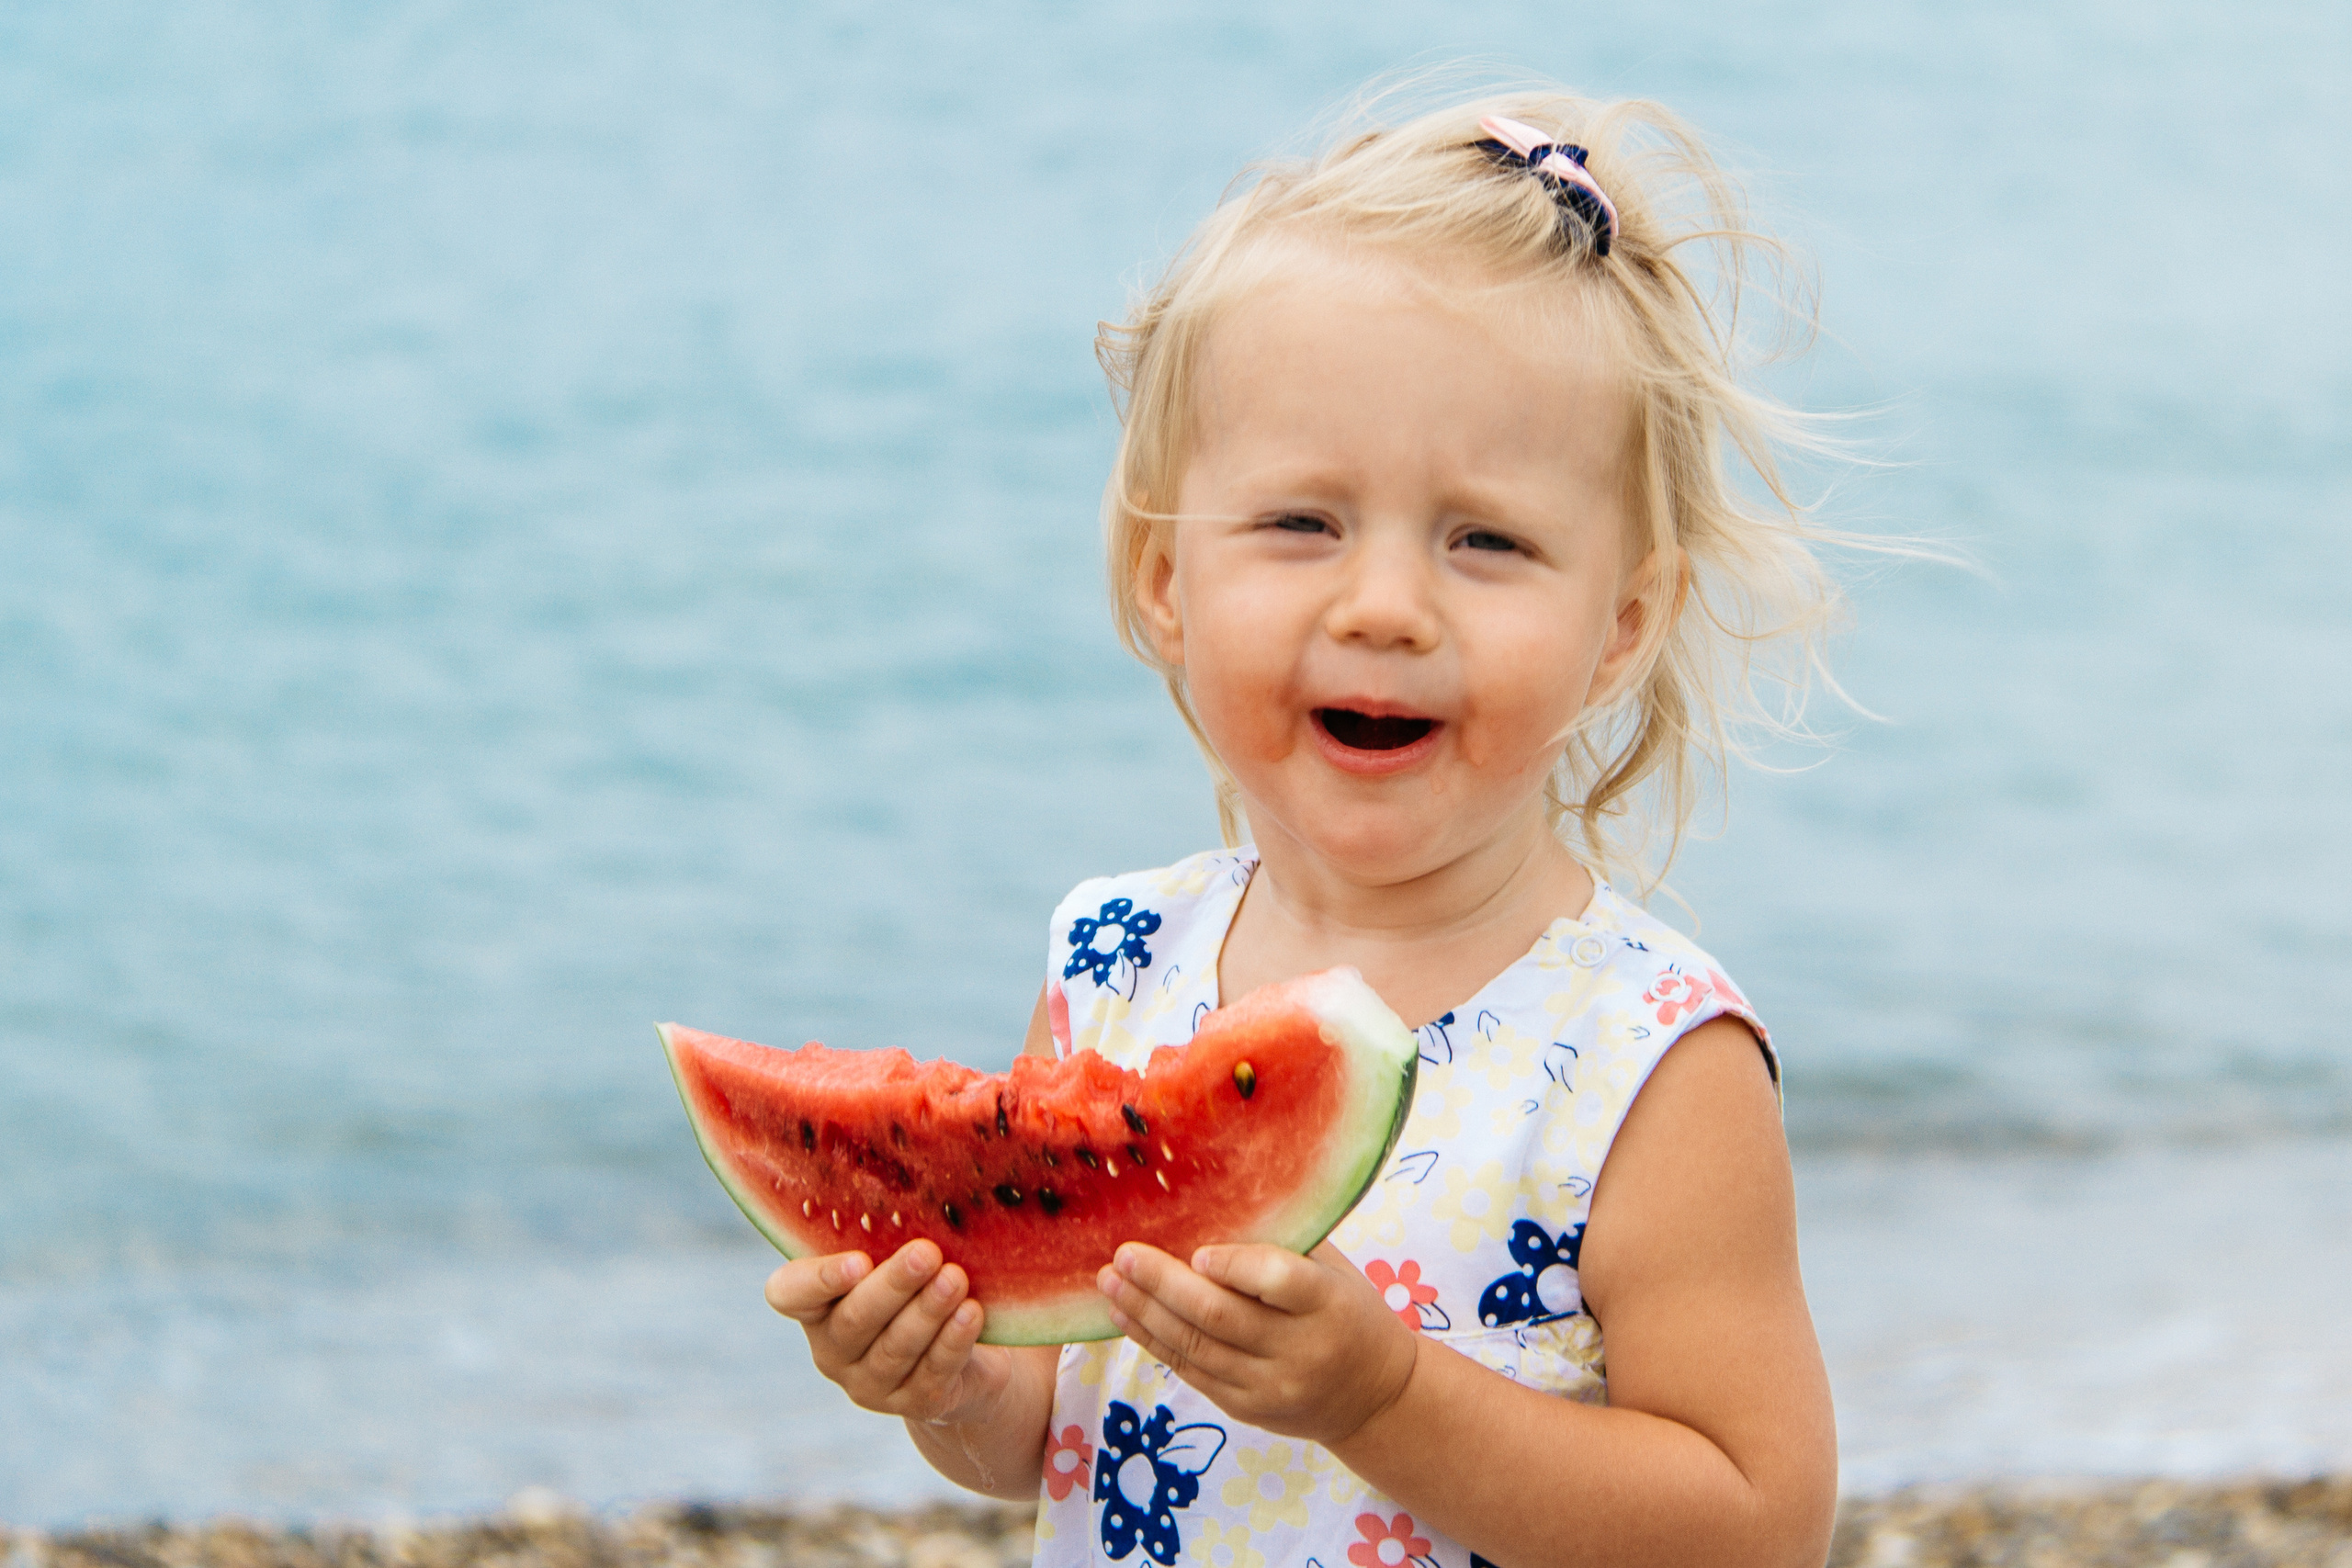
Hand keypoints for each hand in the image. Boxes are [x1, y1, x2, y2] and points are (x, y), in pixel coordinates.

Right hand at [765, 1239, 1011, 1426]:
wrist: (963, 1353)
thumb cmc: (917, 1287)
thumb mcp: (894, 1260)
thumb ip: (886, 1235)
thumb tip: (912, 1180)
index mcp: (815, 1306)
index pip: (789, 1295)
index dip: (817, 1280)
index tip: (857, 1260)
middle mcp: (833, 1350)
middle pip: (855, 1320)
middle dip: (893, 1285)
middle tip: (926, 1253)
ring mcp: (870, 1384)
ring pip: (896, 1348)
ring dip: (928, 1311)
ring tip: (956, 1279)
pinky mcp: (914, 1404)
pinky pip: (932, 1373)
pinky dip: (953, 1341)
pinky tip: (971, 1313)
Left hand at [1095, 1239, 1418, 1445]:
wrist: (1375, 1398)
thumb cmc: (1348, 1312)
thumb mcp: (1335, 1271)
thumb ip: (1284, 1245)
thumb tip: (1214, 1201)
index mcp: (1328, 1304)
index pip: (1280, 1281)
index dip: (1236, 1266)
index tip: (1196, 1250)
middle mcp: (1299, 1350)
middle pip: (1220, 1317)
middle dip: (1163, 1284)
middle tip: (1123, 1255)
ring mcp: (1270, 1386)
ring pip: (1195, 1348)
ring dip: (1145, 1312)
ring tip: (1109, 1281)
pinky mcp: (1246, 1409)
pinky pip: (1192, 1373)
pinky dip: (1154, 1342)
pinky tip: (1126, 1316)